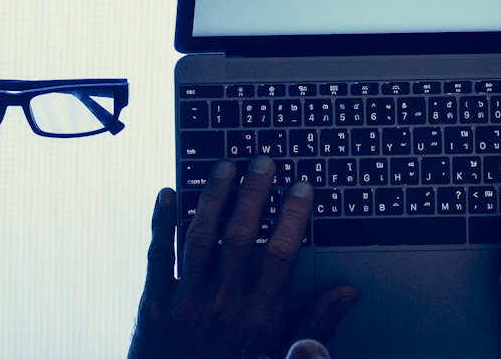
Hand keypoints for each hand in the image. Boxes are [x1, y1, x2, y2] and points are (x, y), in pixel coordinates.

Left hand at [130, 157, 359, 358]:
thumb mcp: (279, 357)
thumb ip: (313, 325)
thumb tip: (347, 293)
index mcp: (259, 318)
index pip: (281, 255)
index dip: (291, 217)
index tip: (300, 188)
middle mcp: (223, 306)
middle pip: (240, 236)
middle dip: (252, 194)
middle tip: (261, 161)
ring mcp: (185, 304)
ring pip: (200, 238)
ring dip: (211, 198)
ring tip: (222, 167)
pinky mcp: (153, 305)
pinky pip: (157, 256)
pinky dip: (161, 223)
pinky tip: (167, 193)